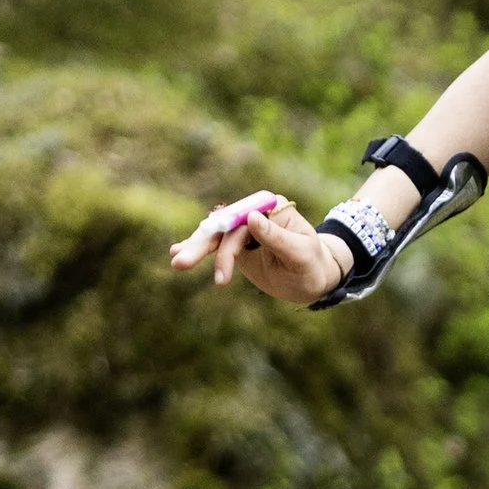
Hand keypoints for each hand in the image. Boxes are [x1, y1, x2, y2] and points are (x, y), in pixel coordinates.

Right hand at [168, 191, 350, 304]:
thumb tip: (251, 217)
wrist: (313, 280)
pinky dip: (197, 250)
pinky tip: (176, 252)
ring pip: (214, 237)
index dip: (225, 229)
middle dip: (202, 244)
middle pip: (223, 226)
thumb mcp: (299, 253)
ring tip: (177, 262)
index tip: (215, 247)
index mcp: (272, 208)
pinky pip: (214, 247)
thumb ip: (275, 236)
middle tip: (181, 261)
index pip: (243, 217)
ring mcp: (243, 230)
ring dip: (195, 249)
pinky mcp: (236, 246)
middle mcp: (254, 215)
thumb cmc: (311, 265)